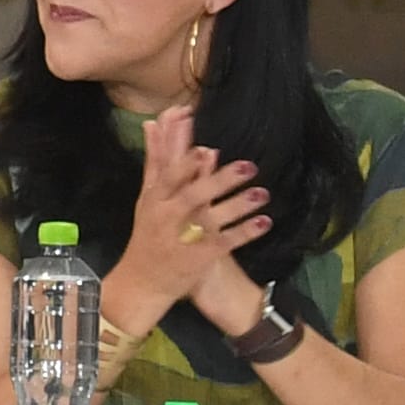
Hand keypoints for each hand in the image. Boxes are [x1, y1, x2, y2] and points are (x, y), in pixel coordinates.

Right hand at [110, 116, 270, 343]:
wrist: (141, 284)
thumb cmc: (148, 235)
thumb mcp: (147, 197)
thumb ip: (154, 160)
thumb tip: (152, 121)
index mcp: (153, 199)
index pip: (168, 175)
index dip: (185, 160)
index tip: (204, 146)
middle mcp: (165, 217)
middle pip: (192, 196)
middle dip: (218, 181)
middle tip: (248, 166)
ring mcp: (181, 239)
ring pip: (210, 220)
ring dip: (237, 205)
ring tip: (263, 193)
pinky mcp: (196, 259)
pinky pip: (223, 244)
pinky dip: (243, 233)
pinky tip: (263, 223)